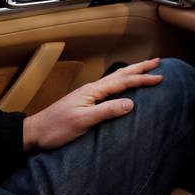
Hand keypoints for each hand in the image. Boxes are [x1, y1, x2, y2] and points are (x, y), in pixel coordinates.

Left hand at [22, 58, 162, 150]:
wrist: (35, 133)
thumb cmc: (57, 128)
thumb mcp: (83, 121)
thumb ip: (107, 110)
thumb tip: (131, 103)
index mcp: (94, 91)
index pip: (123, 82)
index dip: (143, 79)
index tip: (160, 77)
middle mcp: (93, 89)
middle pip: (121, 74)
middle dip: (140, 67)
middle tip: (158, 61)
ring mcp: (89, 94)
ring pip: (116, 78)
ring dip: (132, 72)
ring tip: (145, 67)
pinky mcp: (87, 101)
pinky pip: (110, 87)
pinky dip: (123, 82)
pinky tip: (124, 85)